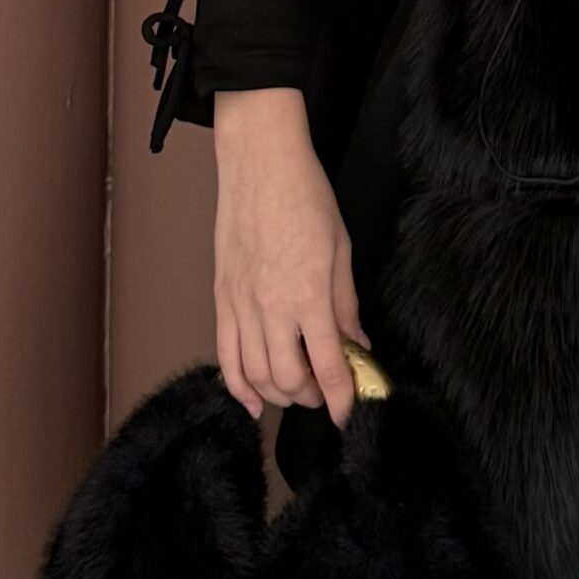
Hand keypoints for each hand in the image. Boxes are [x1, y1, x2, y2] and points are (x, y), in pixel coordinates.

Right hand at [212, 87, 369, 428]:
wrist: (259, 163)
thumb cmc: (305, 196)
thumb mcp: (341, 250)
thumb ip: (347, 305)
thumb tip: (358, 344)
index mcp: (308, 295)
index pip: (329, 367)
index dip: (342, 400)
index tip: (351, 415)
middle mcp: (270, 307)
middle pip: (287, 381)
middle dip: (311, 396)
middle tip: (328, 389)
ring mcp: (239, 304)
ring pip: (254, 376)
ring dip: (278, 394)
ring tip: (299, 388)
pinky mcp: (220, 298)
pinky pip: (224, 356)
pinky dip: (238, 386)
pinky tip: (253, 400)